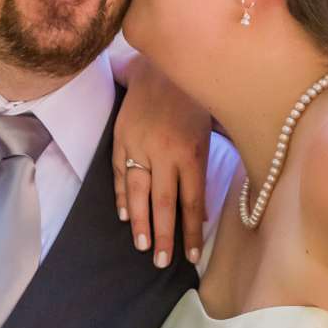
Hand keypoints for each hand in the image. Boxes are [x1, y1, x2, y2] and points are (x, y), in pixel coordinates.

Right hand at [111, 55, 212, 269]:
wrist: (163, 65)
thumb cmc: (194, 100)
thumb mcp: (208, 134)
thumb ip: (204, 173)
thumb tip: (201, 214)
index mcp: (191, 152)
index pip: (192, 202)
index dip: (191, 232)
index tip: (191, 257)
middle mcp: (165, 153)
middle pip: (164, 202)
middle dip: (164, 235)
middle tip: (163, 262)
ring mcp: (140, 145)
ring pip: (138, 192)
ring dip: (140, 222)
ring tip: (143, 246)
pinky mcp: (122, 138)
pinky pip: (119, 173)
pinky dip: (120, 196)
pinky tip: (123, 216)